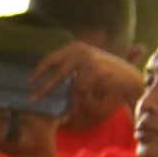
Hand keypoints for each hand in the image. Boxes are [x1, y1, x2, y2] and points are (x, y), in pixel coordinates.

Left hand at [28, 41, 143, 105]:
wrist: (129, 79)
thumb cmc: (103, 75)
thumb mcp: (83, 65)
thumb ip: (66, 67)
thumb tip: (42, 76)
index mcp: (74, 47)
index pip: (51, 58)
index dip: (38, 71)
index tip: (28, 82)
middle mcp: (81, 51)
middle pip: (57, 73)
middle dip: (45, 88)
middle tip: (33, 100)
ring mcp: (90, 60)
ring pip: (72, 86)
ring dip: (71, 100)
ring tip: (71, 109)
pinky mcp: (98, 72)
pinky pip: (83, 90)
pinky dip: (81, 100)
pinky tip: (89, 101)